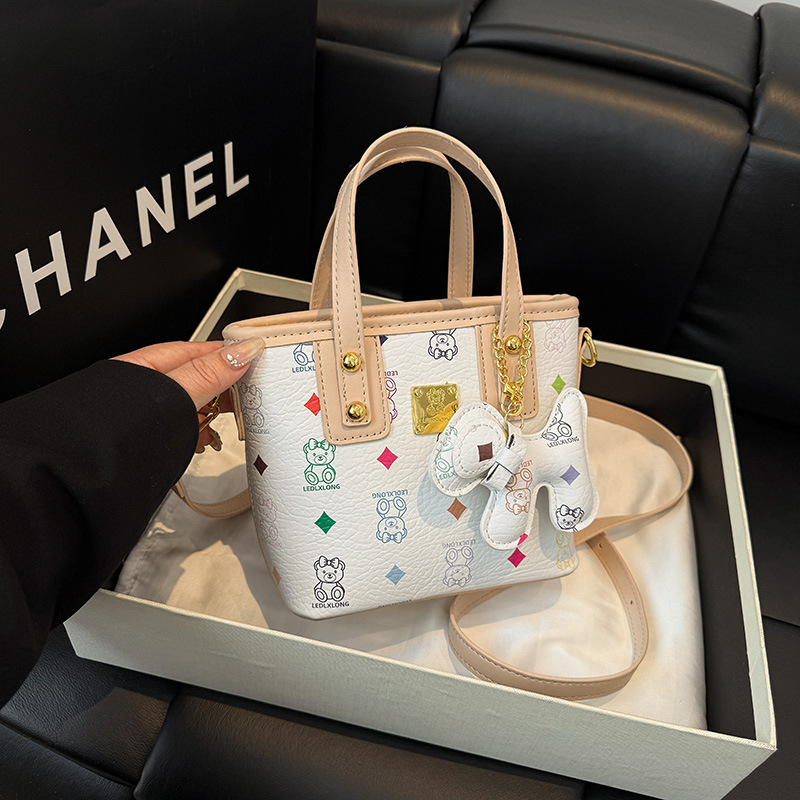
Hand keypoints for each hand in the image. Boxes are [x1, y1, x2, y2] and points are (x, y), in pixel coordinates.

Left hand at [112, 338, 263, 450]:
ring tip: (228, 421)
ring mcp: (146, 413)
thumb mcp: (173, 396)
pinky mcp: (150, 436)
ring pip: (190, 404)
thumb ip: (207, 374)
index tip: (256, 356)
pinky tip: (206, 440)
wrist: (87, 477)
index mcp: (146, 366)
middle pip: (195, 377)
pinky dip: (198, 432)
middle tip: (249, 393)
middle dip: (223, 386)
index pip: (197, 351)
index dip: (228, 353)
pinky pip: (182, 426)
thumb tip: (241, 351)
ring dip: (211, 413)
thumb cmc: (114, 433)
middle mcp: (145, 386)